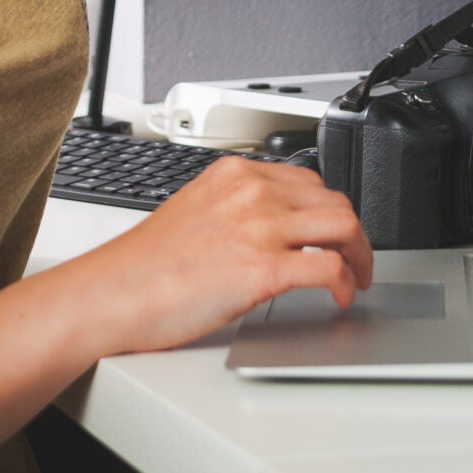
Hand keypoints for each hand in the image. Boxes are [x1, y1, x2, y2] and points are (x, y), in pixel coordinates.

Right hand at [67, 155, 373, 354]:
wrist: (112, 293)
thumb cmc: (143, 266)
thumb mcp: (195, 212)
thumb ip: (235, 211)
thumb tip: (269, 231)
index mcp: (234, 174)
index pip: (307, 180)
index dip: (329, 211)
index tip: (335, 232)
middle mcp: (251, 192)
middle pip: (334, 202)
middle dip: (355, 235)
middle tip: (356, 260)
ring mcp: (259, 228)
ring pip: (343, 228)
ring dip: (360, 257)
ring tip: (356, 279)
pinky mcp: (262, 268)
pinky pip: (328, 268)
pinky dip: (345, 283)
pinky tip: (340, 297)